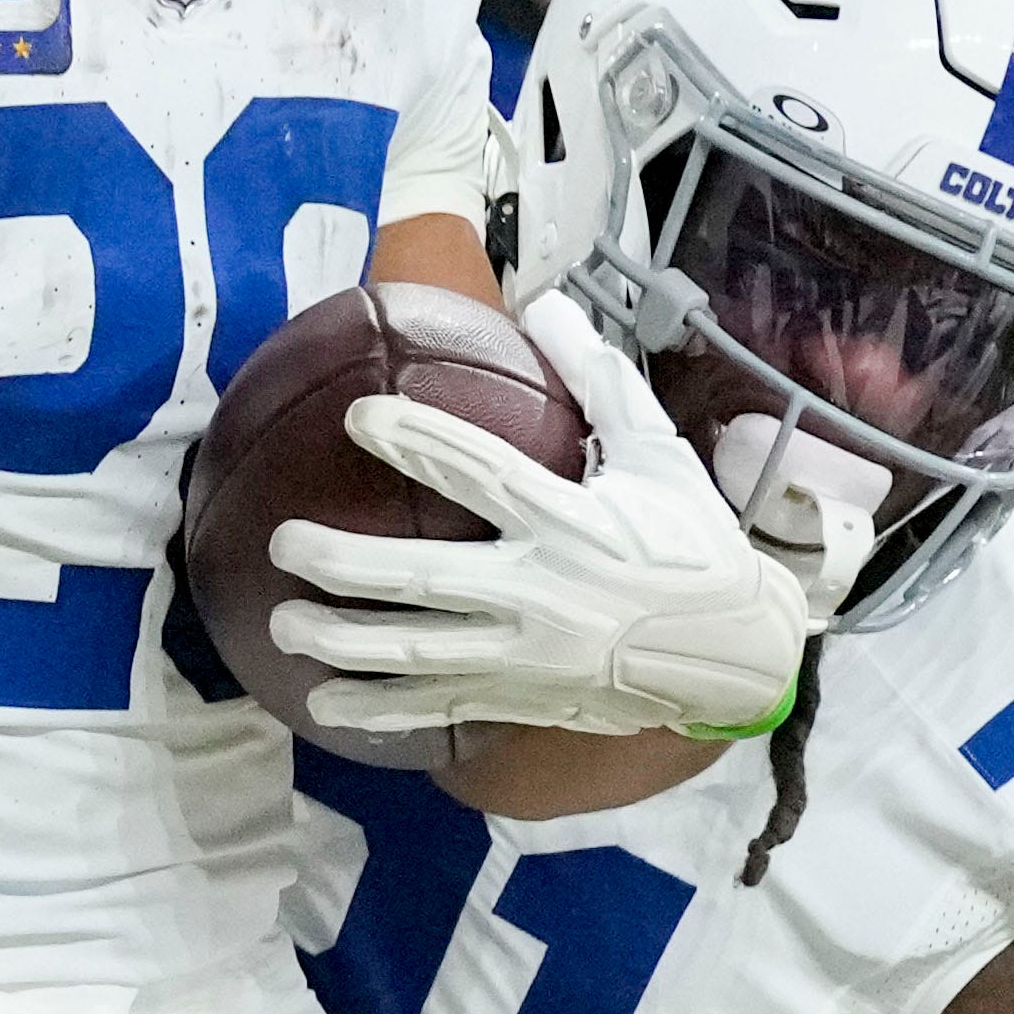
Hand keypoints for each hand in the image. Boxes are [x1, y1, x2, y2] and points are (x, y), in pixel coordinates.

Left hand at [268, 289, 818, 739]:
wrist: (732, 654)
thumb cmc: (690, 543)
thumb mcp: (658, 453)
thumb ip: (598, 379)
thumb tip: (544, 305)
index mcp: (571, 522)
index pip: (481, 474)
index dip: (418, 442)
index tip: (358, 416)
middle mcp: (542, 593)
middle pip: (425, 579)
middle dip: (346, 564)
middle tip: (284, 542)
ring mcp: (526, 656)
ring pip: (417, 653)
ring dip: (343, 642)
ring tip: (281, 624)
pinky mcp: (520, 698)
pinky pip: (437, 706)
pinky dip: (378, 708)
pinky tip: (321, 701)